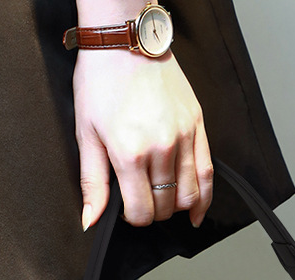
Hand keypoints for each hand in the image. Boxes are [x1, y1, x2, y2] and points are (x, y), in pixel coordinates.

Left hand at [73, 47, 212, 229]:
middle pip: (165, 207)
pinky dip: (204, 198)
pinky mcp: (198, 126)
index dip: (133, 218)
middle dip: (153, 212)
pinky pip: (208, 173)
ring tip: (165, 203)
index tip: (128, 211)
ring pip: (190, 195)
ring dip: (177, 207)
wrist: (125, 43)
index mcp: (129, 153)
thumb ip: (93, 183)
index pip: (141, 211)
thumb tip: (90, 221)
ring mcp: (183, 137)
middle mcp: (160, 148)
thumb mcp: (86, 135)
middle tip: (143, 201)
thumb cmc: (101, 84)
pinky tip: (196, 211)